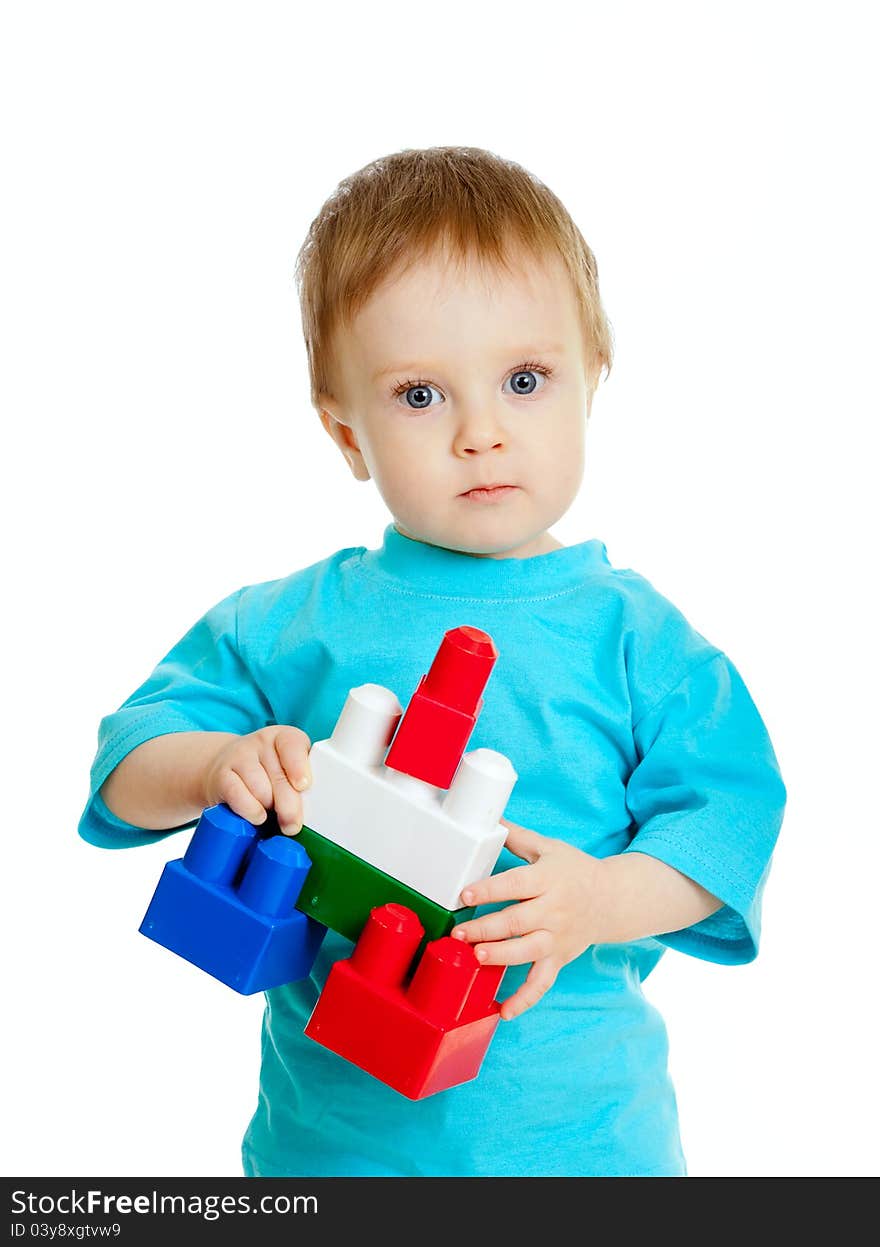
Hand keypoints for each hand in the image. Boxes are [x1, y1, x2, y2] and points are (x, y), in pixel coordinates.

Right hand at [202, 726, 312, 834]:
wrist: (226, 768)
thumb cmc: (268, 773)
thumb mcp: (289, 771)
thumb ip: (300, 784)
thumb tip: (306, 811)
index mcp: (285, 737)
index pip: (293, 746)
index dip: (299, 767)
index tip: (303, 786)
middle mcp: (262, 741)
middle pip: (279, 778)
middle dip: (289, 807)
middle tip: (293, 825)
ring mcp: (239, 755)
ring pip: (261, 791)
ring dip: (268, 808)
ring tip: (270, 810)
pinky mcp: (221, 775)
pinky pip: (239, 797)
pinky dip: (251, 811)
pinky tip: (257, 815)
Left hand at [451, 818, 605, 1020]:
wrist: (612, 899)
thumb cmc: (574, 870)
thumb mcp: (548, 847)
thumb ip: (516, 836)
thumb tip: (489, 816)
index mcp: (548, 879)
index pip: (516, 885)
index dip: (489, 890)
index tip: (464, 895)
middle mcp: (554, 910)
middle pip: (518, 921)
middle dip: (487, 928)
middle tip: (459, 933)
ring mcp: (557, 938)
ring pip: (528, 951)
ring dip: (501, 957)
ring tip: (476, 958)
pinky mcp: (558, 958)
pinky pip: (542, 983)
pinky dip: (525, 999)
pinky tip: (504, 1012)